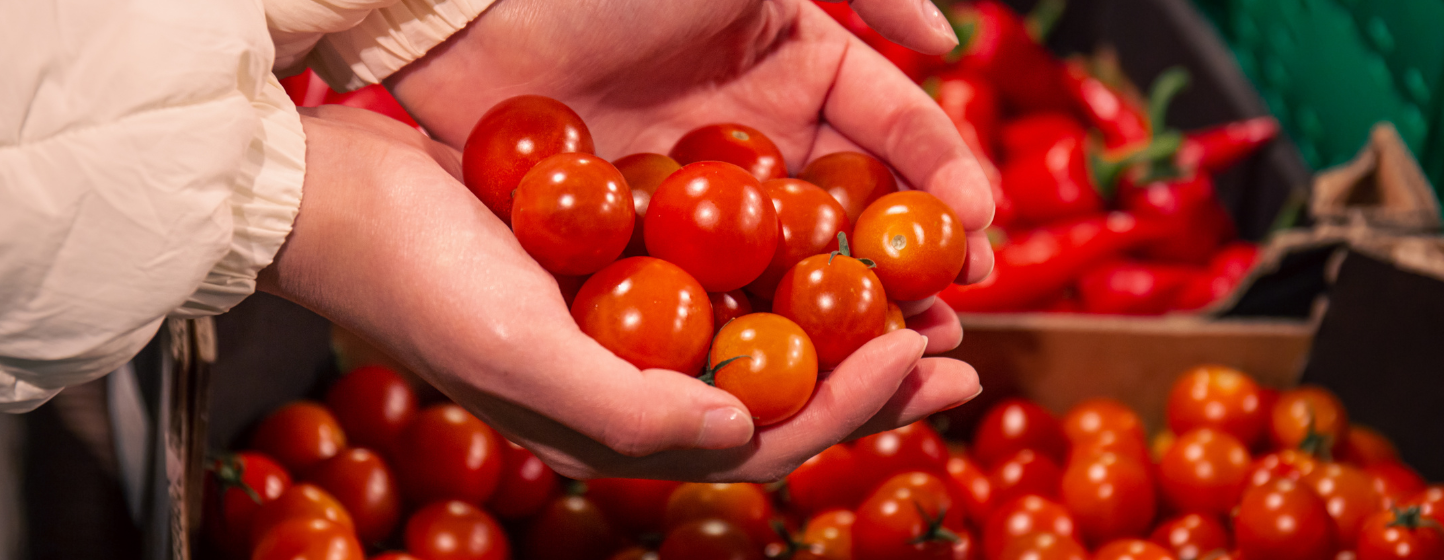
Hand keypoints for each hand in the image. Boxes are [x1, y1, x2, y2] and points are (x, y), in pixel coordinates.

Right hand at [263, 105, 979, 481]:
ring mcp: (633, 328)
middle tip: (957, 354)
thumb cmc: (417, 281)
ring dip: (846, 324)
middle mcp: (636, 386)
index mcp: (615, 428)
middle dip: (874, 383)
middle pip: (783, 400)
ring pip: (767, 338)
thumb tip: (746, 434)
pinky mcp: (625, 269)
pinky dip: (791, 266)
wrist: (343, 198)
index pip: (758, 443)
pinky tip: (832, 236)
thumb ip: (628, 410)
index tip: (912, 357)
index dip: (846, 410)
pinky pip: (730, 277)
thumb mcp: (517, 356)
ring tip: (921, 303)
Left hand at [388, 0, 994, 343]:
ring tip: (889, 364)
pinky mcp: (643, 232)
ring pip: (790, 263)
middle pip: (855, 213)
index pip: (895, 132)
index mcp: (799, 67)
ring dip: (843, 315)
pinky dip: (750, 325)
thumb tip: (952, 42)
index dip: (946, 183)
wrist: (473, 11)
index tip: (982, 238)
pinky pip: (710, 287)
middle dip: (908, 271)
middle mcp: (759, 135)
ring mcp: (700, 191)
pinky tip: (785, 367)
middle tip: (949, 327)